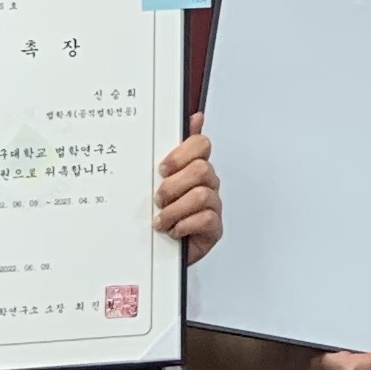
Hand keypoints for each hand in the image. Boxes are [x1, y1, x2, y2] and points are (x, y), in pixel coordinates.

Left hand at [153, 125, 220, 258]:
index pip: (201, 144)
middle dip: (174, 185)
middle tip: (159, 198)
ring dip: (175, 209)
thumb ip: (172, 147)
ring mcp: (212, 205)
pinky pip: (206, 219)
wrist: (158, 252)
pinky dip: (185, 225)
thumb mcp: (156, 178)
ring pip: (201, 195)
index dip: (182, 154)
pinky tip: (174, 230)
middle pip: (201, 169)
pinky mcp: (214, 228)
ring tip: (162, 219)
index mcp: (193, 167)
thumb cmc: (160, 212)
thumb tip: (195, 117)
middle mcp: (207, 183)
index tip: (163, 168)